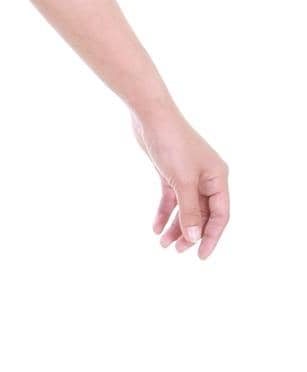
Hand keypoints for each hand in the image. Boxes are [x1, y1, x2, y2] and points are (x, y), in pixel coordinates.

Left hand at [130, 102, 229, 259]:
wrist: (150, 115)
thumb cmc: (172, 143)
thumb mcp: (182, 181)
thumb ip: (190, 211)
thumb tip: (195, 238)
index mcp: (218, 178)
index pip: (221, 215)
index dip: (212, 237)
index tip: (200, 256)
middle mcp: (207, 177)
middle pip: (203, 214)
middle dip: (190, 233)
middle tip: (176, 251)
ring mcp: (189, 175)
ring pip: (186, 208)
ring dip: (176, 226)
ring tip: (163, 244)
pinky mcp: (171, 172)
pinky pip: (171, 199)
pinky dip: (164, 212)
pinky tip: (155, 228)